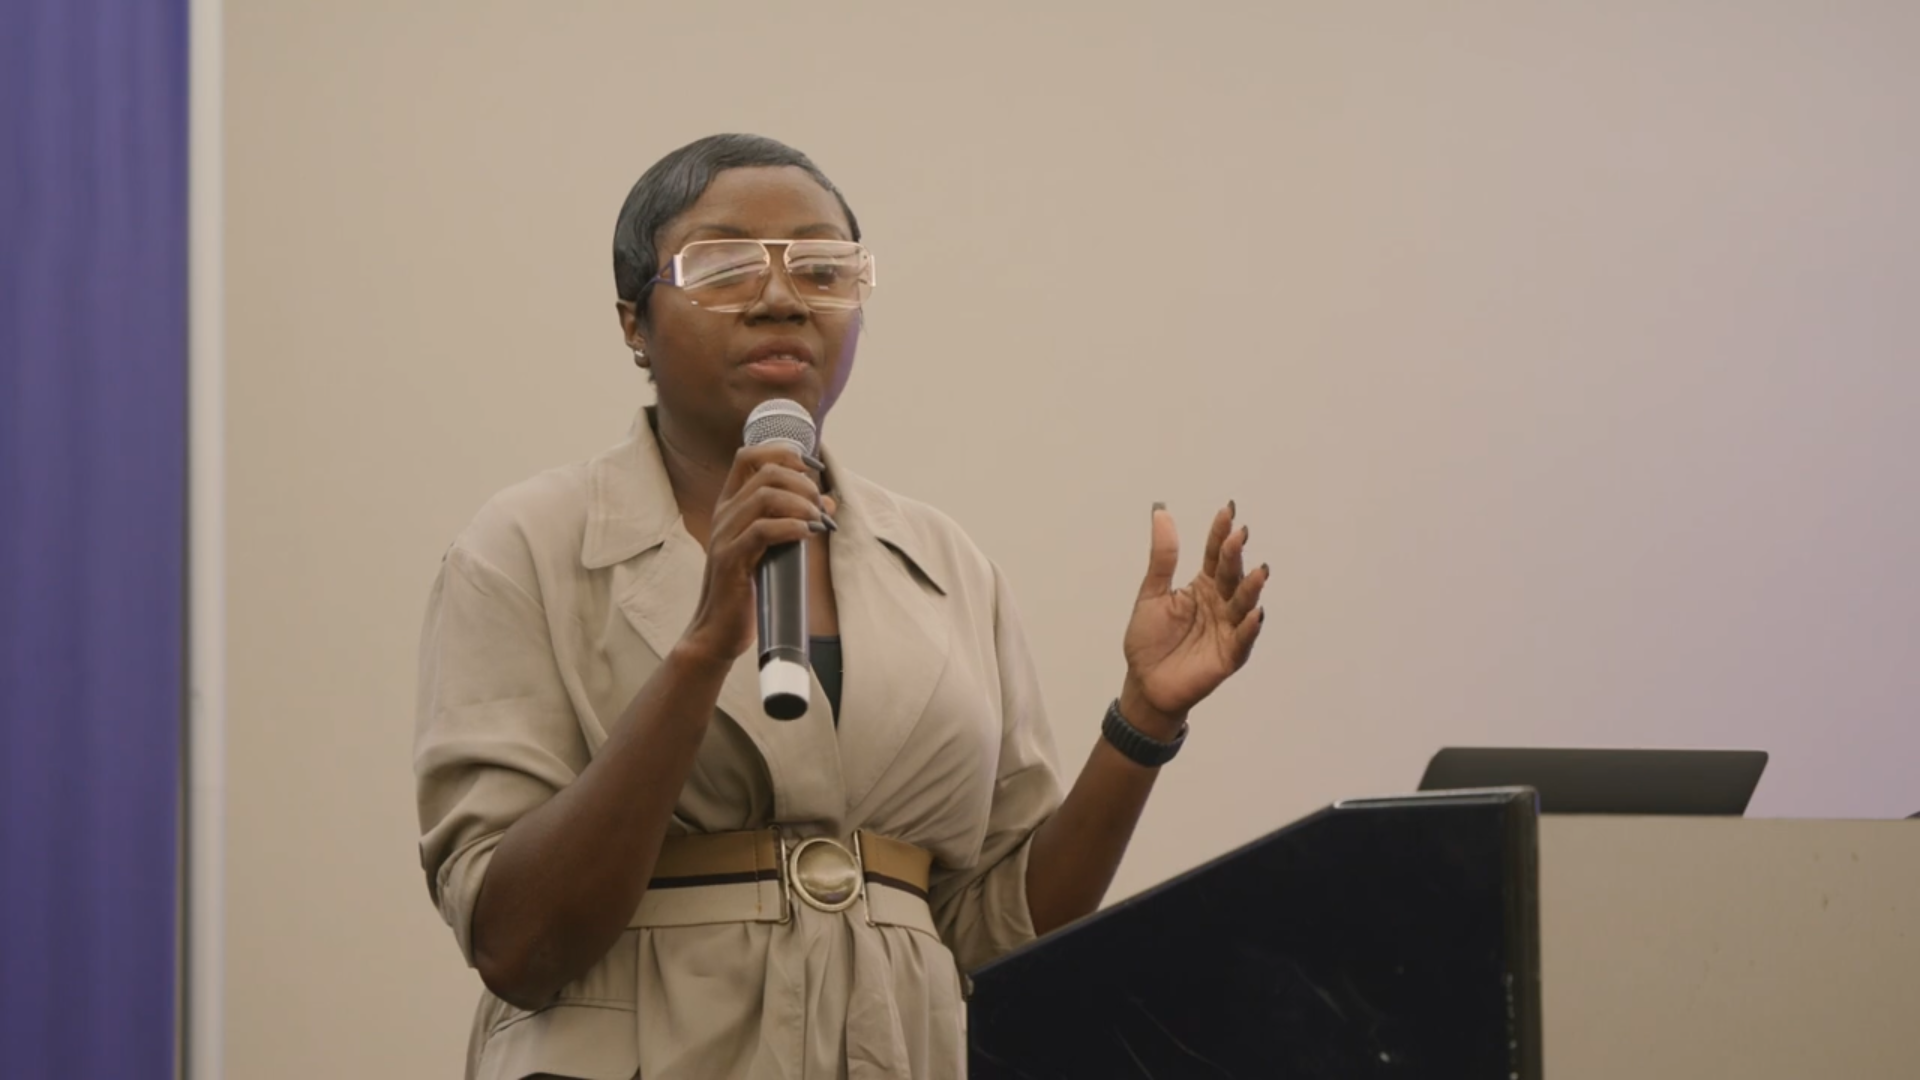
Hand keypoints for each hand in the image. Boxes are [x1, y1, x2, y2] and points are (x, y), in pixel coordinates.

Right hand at [679, 445, 832, 665]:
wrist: (719, 630)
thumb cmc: (748, 588)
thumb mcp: (773, 547)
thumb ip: (795, 521)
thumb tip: (828, 500)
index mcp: (731, 506)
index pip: (748, 456)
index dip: (783, 452)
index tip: (811, 468)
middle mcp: (724, 514)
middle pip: (764, 472)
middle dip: (802, 483)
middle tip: (821, 506)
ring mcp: (724, 536)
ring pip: (763, 497)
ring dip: (800, 504)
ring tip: (818, 522)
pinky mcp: (730, 560)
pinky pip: (761, 530)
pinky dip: (790, 527)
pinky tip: (806, 535)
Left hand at [1119, 502, 1267, 737]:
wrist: (1144, 683)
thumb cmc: (1149, 640)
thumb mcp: (1152, 593)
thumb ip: (1163, 558)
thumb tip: (1162, 512)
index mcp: (1203, 587)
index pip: (1215, 556)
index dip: (1221, 534)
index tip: (1228, 510)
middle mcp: (1220, 605)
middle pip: (1231, 576)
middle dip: (1235, 557)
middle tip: (1238, 536)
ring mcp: (1227, 629)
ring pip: (1243, 605)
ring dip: (1251, 589)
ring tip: (1259, 571)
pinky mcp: (1229, 656)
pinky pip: (1242, 640)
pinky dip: (1250, 628)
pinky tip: (1255, 614)